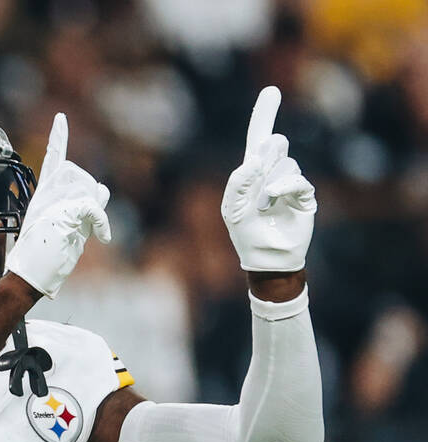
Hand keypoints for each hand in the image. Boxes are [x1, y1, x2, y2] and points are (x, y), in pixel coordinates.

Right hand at [5, 113, 110, 298]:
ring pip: (90, 189)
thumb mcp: (69, 226)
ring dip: (95, 212)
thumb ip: (85, 205)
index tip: (61, 118)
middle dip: (90, 198)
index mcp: (44, 194)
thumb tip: (104, 188)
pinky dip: (102, 223)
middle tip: (80, 225)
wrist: (30, 274)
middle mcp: (47, 193)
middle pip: (82, 177)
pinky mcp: (65, 210)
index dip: (58, 138)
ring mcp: (55, 200)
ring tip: (82, 233)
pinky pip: (95, 207)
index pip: (53, 159)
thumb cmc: (46, 257)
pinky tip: (102, 238)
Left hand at [221, 86, 316, 273]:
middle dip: (266, 156)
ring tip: (262, 206)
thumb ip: (238, 182)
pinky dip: (283, 187)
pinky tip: (273, 199)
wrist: (265, 258)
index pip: (258, 138)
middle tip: (258, 173)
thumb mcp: (231, 209)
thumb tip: (255, 159)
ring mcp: (289, 183)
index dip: (264, 114)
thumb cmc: (245, 234)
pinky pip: (297, 179)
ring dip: (269, 184)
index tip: (272, 91)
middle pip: (274, 143)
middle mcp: (272, 173)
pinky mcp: (303, 195)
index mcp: (252, 172)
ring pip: (284, 163)